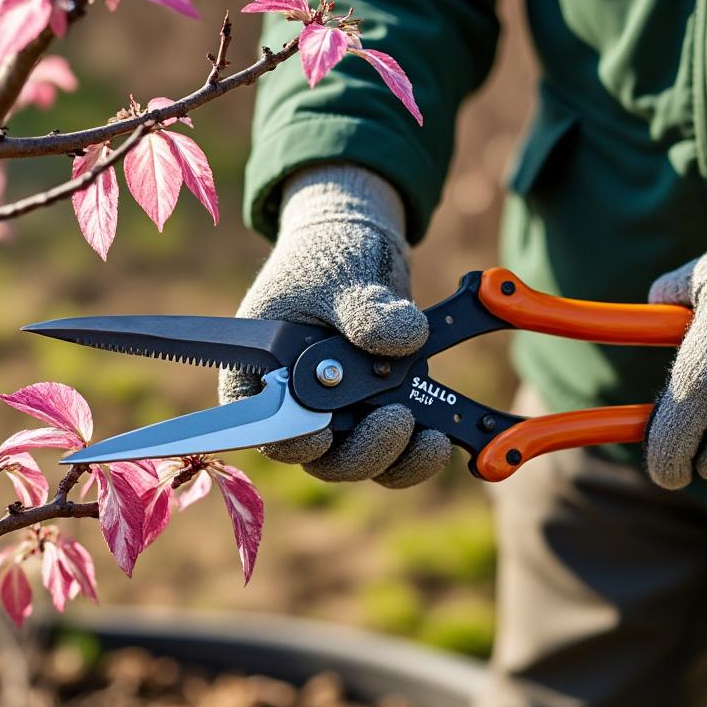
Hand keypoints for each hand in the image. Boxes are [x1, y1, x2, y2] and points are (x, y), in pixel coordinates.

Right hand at [218, 164, 451, 486]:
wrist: (357, 246)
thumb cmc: (327, 256)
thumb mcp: (342, 275)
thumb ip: (366, 309)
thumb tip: (406, 337)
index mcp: (266, 374)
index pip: (266, 428)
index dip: (292, 442)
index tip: (323, 435)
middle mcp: (299, 405)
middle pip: (321, 458)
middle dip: (362, 452)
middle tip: (397, 420)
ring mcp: (341, 414)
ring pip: (360, 460)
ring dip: (395, 457)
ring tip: (430, 437)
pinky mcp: (379, 412)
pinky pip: (394, 450)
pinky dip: (418, 451)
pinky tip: (440, 436)